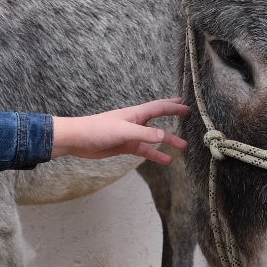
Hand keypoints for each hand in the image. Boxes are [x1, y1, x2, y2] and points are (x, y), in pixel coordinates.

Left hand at [52, 99, 190, 165]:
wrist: (78, 140)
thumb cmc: (99, 130)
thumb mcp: (124, 131)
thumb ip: (145, 134)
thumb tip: (165, 136)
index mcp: (136, 113)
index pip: (160, 107)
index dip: (174, 106)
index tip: (188, 107)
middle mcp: (136, 122)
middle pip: (159, 118)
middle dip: (173, 116)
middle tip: (188, 116)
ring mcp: (131, 134)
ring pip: (154, 137)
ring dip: (168, 141)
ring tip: (183, 146)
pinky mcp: (126, 146)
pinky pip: (145, 150)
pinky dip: (156, 155)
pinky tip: (166, 160)